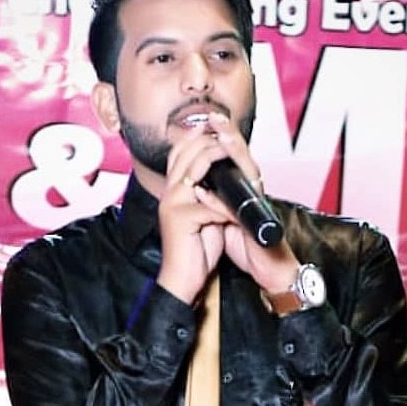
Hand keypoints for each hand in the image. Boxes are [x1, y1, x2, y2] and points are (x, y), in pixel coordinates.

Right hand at [156, 118, 231, 303]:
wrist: (183, 279)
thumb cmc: (196, 249)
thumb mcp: (206, 216)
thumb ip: (211, 195)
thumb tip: (228, 179)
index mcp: (172, 189)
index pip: (180, 151)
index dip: (198, 135)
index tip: (219, 127)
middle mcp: (169, 191)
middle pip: (186, 151)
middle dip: (211, 140)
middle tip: (231, 139)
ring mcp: (172, 203)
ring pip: (194, 167)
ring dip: (218, 159)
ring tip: (237, 160)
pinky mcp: (180, 217)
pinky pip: (208, 203)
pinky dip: (226, 206)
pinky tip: (236, 211)